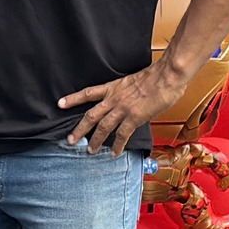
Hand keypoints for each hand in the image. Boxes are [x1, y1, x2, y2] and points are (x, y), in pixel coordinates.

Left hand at [60, 61, 189, 153]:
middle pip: (90, 115)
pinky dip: (118, 145)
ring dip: (95, 141)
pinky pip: (122, 134)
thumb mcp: (133, 81)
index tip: (60, 103)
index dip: (73, 99)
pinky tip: (115, 153)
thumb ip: (126, 92)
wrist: (167, 75)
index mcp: (113, 87)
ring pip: (103, 127)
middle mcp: (114, 98)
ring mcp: (123, 108)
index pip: (88, 93)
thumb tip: (127, 101)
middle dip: (79, 129)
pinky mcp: (135, 117)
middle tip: (70, 140)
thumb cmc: (156, 76)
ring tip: (90, 151)